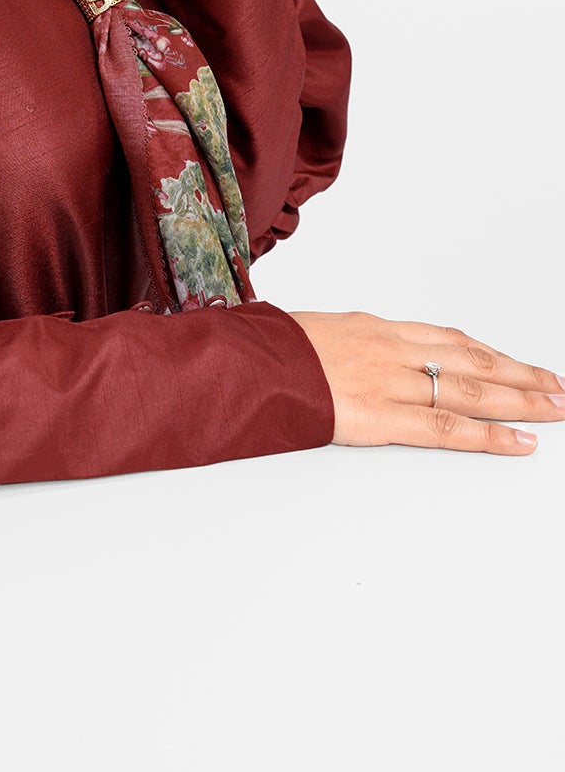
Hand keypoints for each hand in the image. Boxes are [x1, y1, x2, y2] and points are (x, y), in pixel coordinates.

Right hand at [285, 309, 564, 453]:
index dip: (488, 353)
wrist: (239, 362)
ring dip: (522, 401)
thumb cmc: (264, 352)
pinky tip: (521, 442)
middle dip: (520, 375)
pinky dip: (491, 437)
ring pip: (472, 391)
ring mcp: (390, 380)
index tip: (516, 363)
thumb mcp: (309, 336)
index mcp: (373, 328)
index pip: (447, 339)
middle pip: (472, 361)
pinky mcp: (382, 416)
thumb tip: (347, 361)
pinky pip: (448, 429)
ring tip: (556, 409)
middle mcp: (391, 349)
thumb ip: (341, 349)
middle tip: (558, 386)